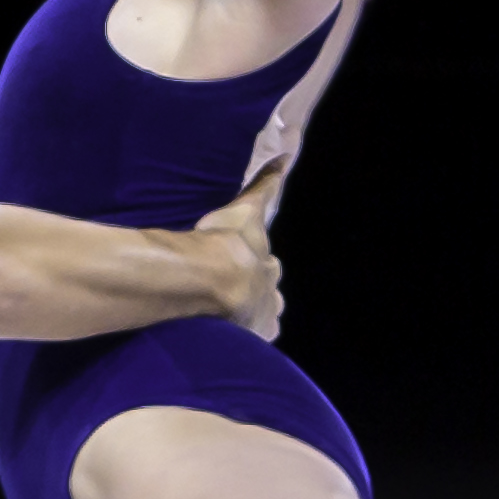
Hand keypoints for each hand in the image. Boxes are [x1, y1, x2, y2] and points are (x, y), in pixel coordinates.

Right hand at [190, 159, 288, 337]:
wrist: (213, 279)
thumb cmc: (226, 241)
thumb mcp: (246, 208)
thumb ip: (264, 184)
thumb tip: (286, 156)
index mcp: (267, 267)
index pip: (268, 268)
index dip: (257, 266)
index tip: (245, 265)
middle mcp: (271, 295)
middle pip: (269, 295)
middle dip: (256, 292)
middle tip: (234, 291)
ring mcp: (261, 319)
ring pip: (262, 319)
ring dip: (249, 316)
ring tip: (226, 317)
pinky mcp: (248, 339)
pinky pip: (248, 342)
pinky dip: (239, 338)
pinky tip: (224, 338)